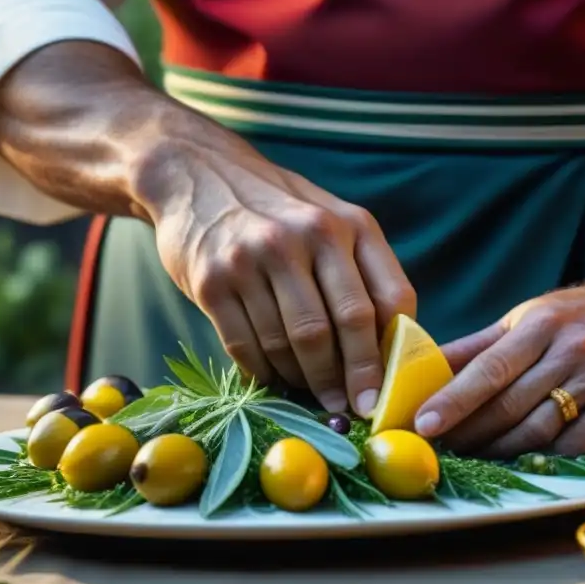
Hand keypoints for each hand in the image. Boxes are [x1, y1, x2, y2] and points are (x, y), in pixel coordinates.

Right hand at [134, 118, 415, 415]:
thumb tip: (389, 348)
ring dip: (304, 380)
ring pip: (291, 343)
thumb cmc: (276, 210)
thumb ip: (362, 272)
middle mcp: (305, 236)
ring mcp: (254, 258)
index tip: (384, 392)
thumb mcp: (330, 220)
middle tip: (349, 409)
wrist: (195, 174)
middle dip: (349, 379)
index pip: (388, 299)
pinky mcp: (212, 281)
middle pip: (340, 326)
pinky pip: (246, 347)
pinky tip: (272, 377)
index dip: (389, 354)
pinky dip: (264, 373)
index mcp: (348, 224)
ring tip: (308, 392)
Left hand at [413, 281, 584, 456]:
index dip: (453, 400)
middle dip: (469, 433)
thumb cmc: (581, 315)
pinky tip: (522, 459)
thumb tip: (425, 364)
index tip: (423, 423)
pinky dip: (546, 456)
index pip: (489, 369)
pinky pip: (577, 445)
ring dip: (500, 450)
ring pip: (539, 430)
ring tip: (472, 457)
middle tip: (439, 449)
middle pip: (509, 405)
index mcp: (542, 325)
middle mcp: (572, 351)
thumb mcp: (529, 317)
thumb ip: (479, 345)